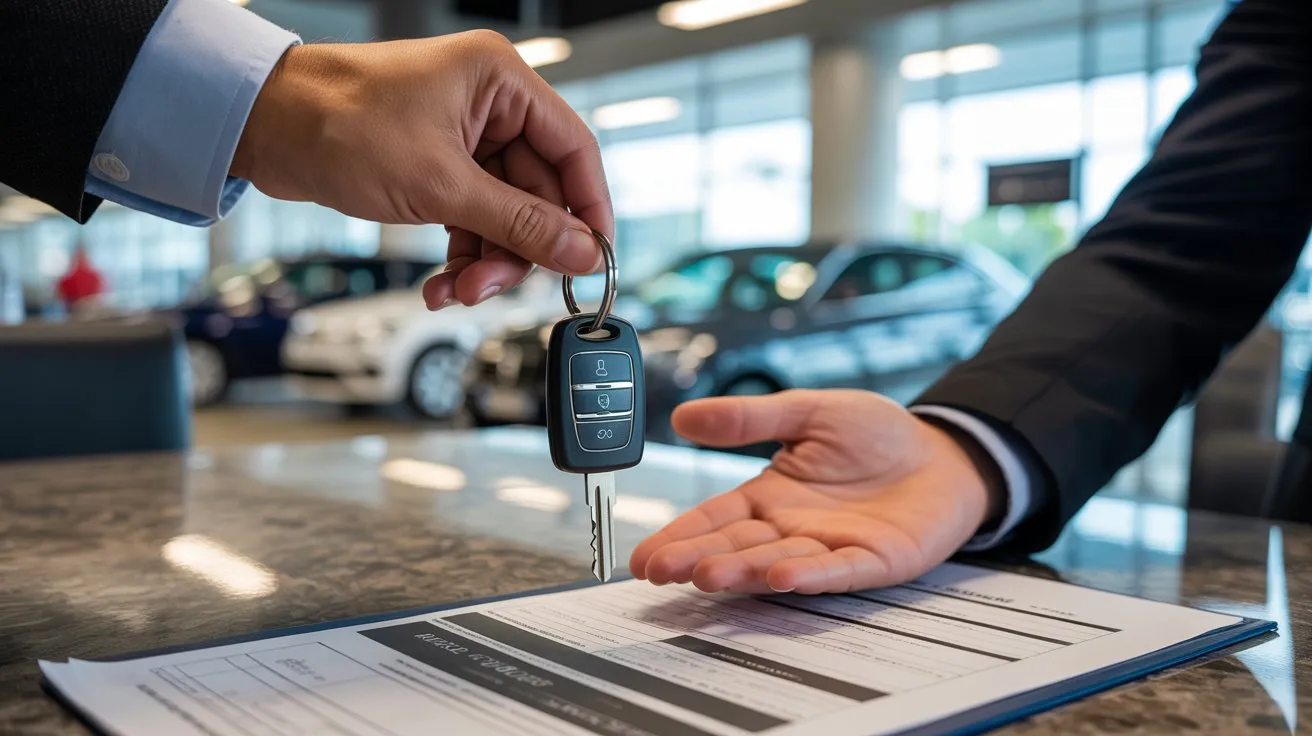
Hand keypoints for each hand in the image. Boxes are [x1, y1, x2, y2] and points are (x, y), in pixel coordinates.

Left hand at [231, 31, 610, 308]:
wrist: (263, 127)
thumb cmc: (337, 122)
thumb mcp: (441, 185)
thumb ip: (520, 223)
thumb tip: (580, 252)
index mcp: (502, 82)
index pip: (574, 150)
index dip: (587, 210)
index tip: (590, 260)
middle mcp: (489, 106)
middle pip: (538, 194)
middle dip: (516, 249)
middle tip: (493, 287)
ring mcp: (462, 137)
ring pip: (504, 214)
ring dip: (485, 261)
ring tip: (458, 290)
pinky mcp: (436, 165)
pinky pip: (471, 218)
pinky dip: (461, 255)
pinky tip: (443, 283)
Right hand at [629, 390, 1005, 593]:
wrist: (943, 450)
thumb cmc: (878, 435)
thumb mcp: (807, 411)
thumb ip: (749, 419)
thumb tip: (685, 415)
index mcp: (770, 496)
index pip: (714, 520)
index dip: (679, 536)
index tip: (646, 556)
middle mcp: (792, 529)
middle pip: (735, 547)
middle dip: (696, 560)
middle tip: (661, 572)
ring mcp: (830, 547)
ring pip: (776, 562)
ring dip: (742, 572)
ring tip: (708, 576)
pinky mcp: (873, 559)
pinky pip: (837, 569)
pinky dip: (809, 574)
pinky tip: (780, 576)